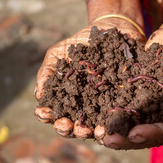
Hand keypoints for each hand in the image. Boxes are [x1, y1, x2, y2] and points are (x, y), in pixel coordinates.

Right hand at [34, 19, 144, 138]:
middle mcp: (84, 106)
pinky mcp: (123, 101)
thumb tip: (39, 95)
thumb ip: (48, 71)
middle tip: (67, 126)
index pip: (53, 112)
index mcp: (67, 98)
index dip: (47, 115)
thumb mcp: (59, 52)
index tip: (45, 113)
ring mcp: (104, 106)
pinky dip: (115, 122)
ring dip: (91, 132)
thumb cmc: (82, 43)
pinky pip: (118, 116)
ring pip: (95, 125)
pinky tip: (113, 123)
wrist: (112, 30)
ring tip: (90, 131)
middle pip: (73, 125)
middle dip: (68, 129)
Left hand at [103, 19, 162, 148]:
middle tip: (110, 140)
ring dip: (116, 127)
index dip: (154, 134)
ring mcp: (150, 102)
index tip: (136, 134)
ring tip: (98, 131)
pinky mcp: (137, 89)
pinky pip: (123, 100)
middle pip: (147, 131)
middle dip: (128, 137)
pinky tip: (94, 109)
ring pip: (132, 120)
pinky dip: (110, 106)